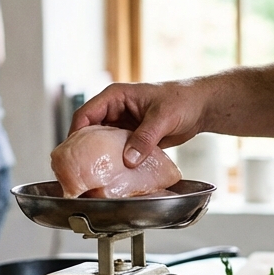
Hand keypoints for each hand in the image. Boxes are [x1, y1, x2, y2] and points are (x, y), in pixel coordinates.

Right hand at [71, 80, 207, 167]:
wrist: (200, 107)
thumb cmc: (182, 100)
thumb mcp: (162, 118)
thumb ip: (145, 138)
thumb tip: (128, 160)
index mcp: (115, 97)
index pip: (85, 114)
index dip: (75, 134)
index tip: (73, 155)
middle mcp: (114, 110)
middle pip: (89, 131)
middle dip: (84, 150)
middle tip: (79, 171)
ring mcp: (122, 125)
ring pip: (102, 143)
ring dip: (100, 158)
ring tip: (93, 177)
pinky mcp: (132, 138)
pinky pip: (117, 151)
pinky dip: (115, 162)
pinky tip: (113, 176)